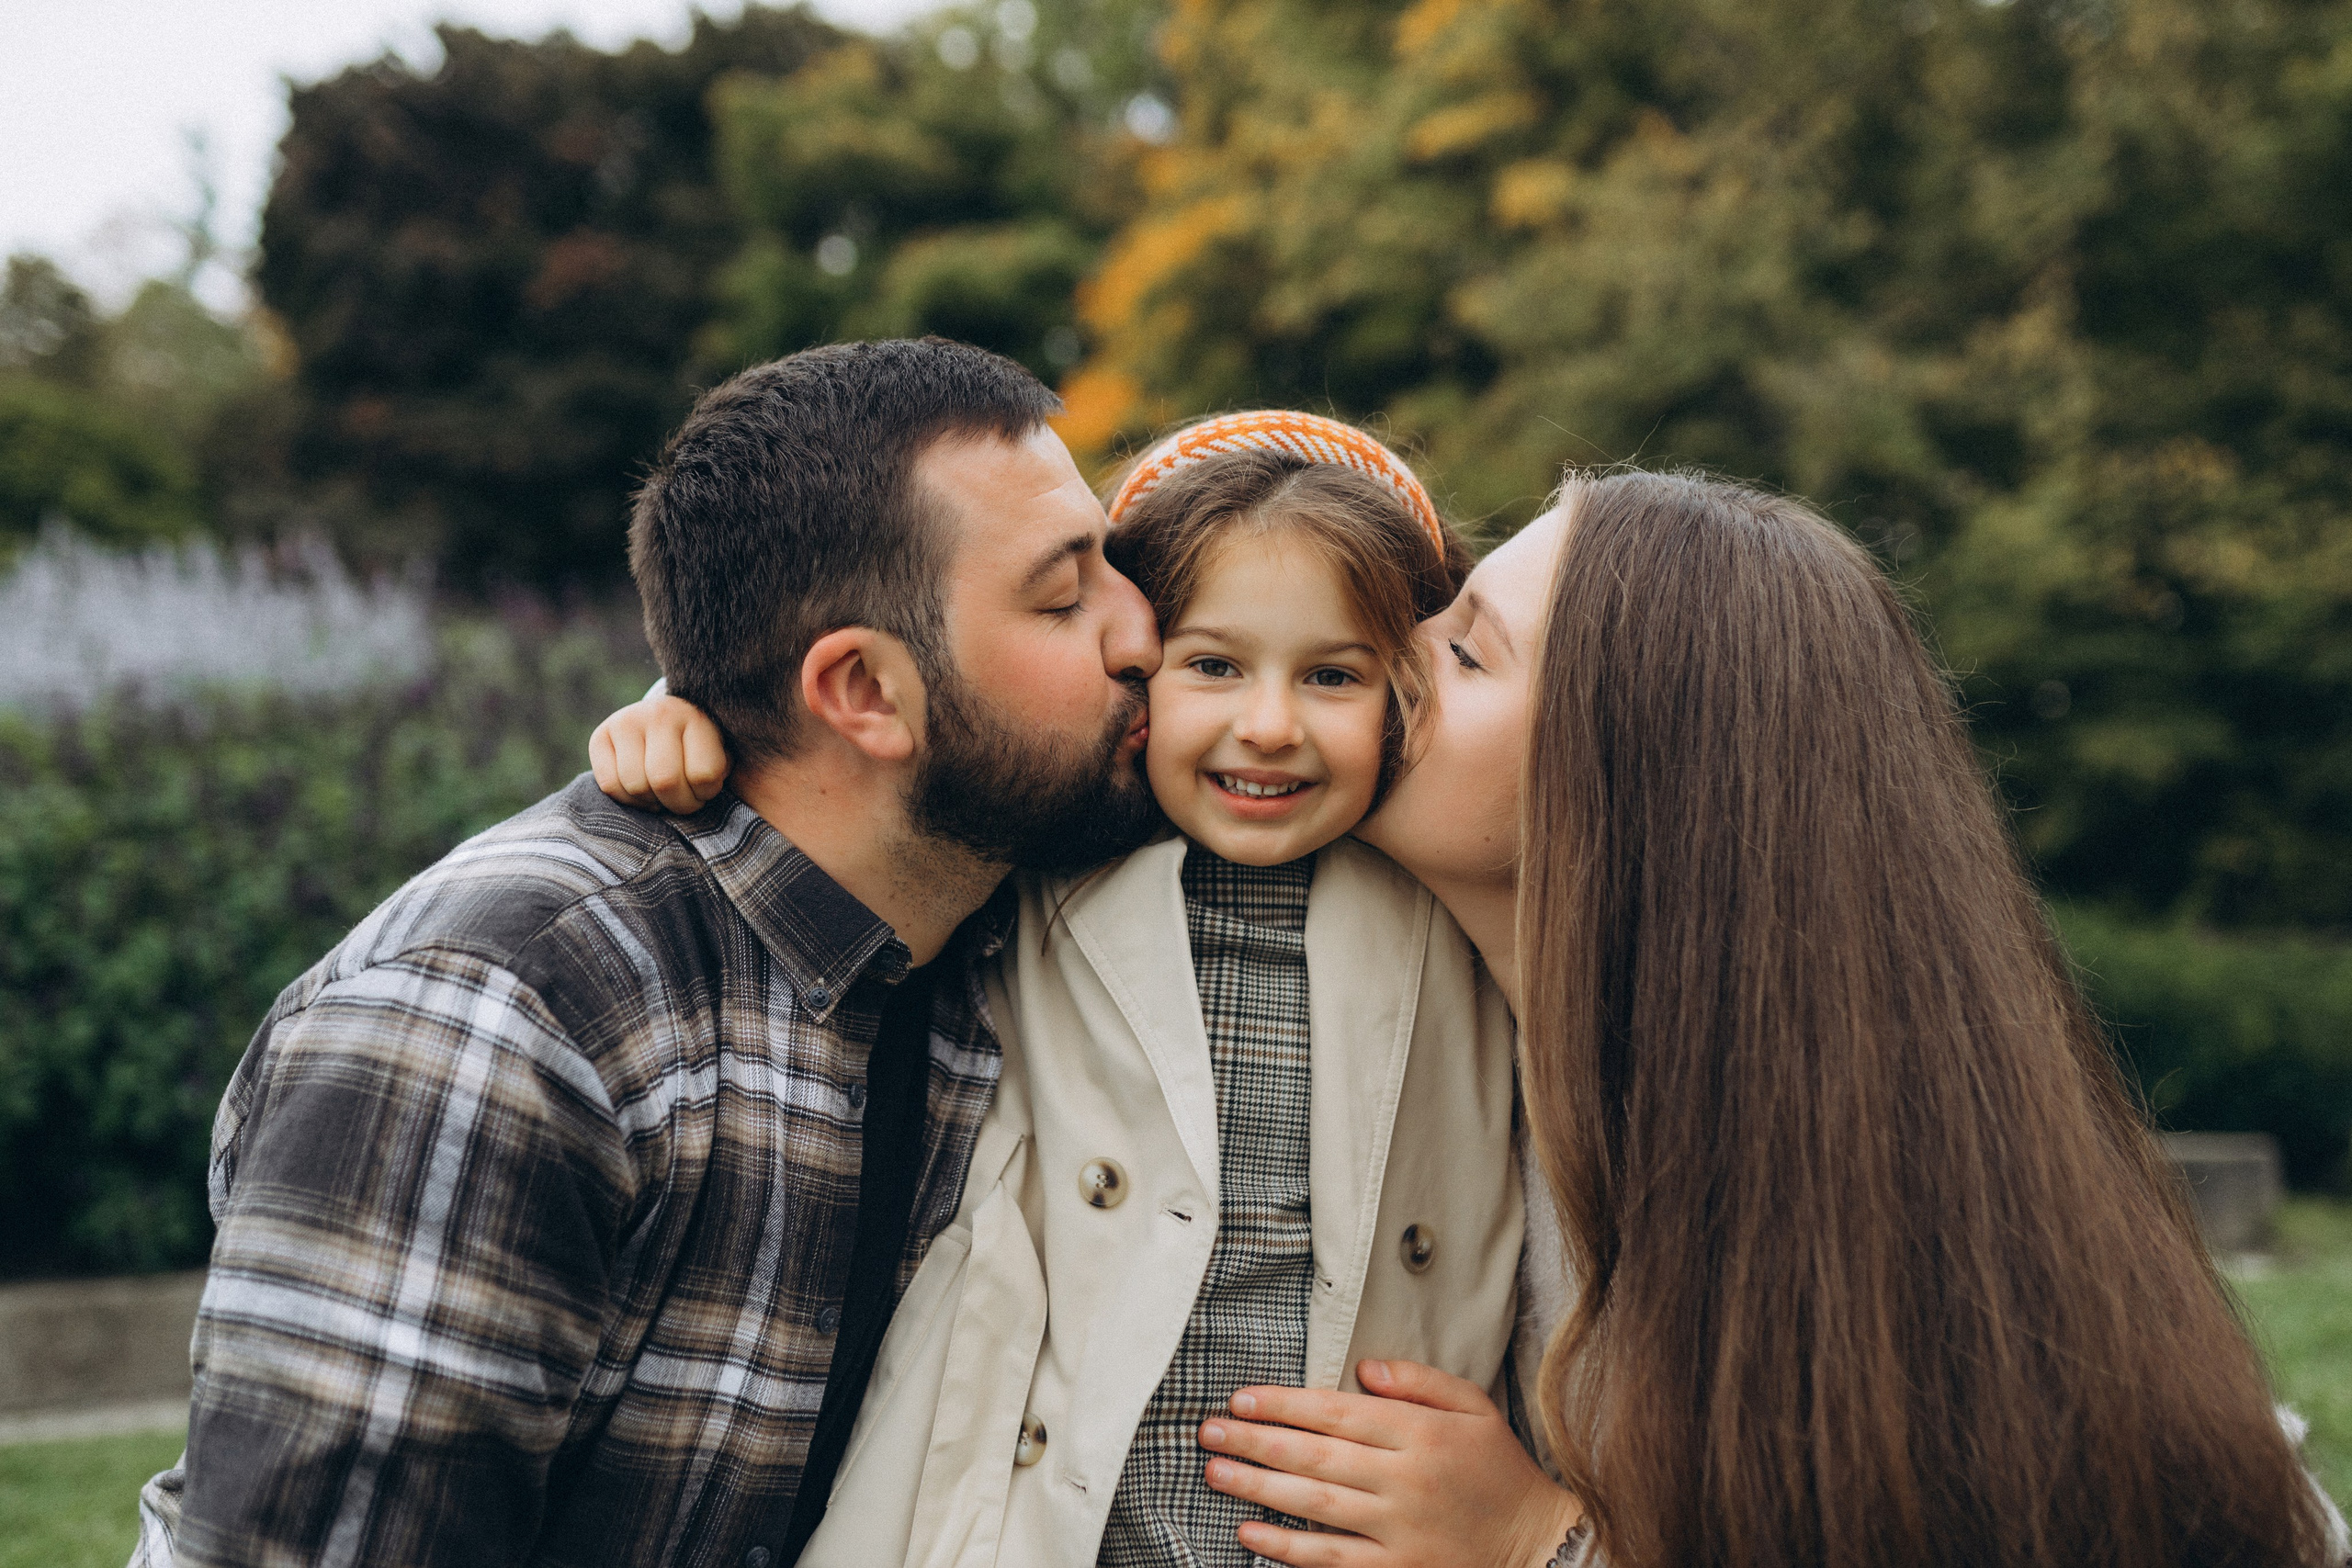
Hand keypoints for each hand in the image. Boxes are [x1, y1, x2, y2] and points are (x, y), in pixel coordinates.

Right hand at [590, 694, 730, 812]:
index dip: (707, 794)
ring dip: (653, 803)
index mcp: (697, 717)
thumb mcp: (722, 754)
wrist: (667, 722)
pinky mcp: (600, 736)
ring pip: (636, 786)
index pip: (704, 774)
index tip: (707, 789)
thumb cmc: (701, 750)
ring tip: (664, 795)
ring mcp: (627, 721)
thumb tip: (749, 807)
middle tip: (684, 800)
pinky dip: (628, 799)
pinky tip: (642, 792)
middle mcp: (660, 713)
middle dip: (678, 803)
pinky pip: (610, 785)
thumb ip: (725, 773)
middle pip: (665, 781)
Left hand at [1198, 1359, 1581, 1567]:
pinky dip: (1286, 1548)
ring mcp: (1397, 1528)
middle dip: (1254, 1440)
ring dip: (1258, 1487)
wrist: (1537, 1548)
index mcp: (1420, 1433)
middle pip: (1313, 1454)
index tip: (1240, 1398)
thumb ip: (1419, 1380)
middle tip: (1208, 1431)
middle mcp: (1403, 1478)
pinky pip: (1330, 1558)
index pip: (1335, 1411)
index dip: (1282, 1403)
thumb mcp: (1475, 1406)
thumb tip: (1364, 1367)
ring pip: (1313, 1503)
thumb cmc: (1500, 1472)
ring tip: (1215, 1472)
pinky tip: (1250, 1533)